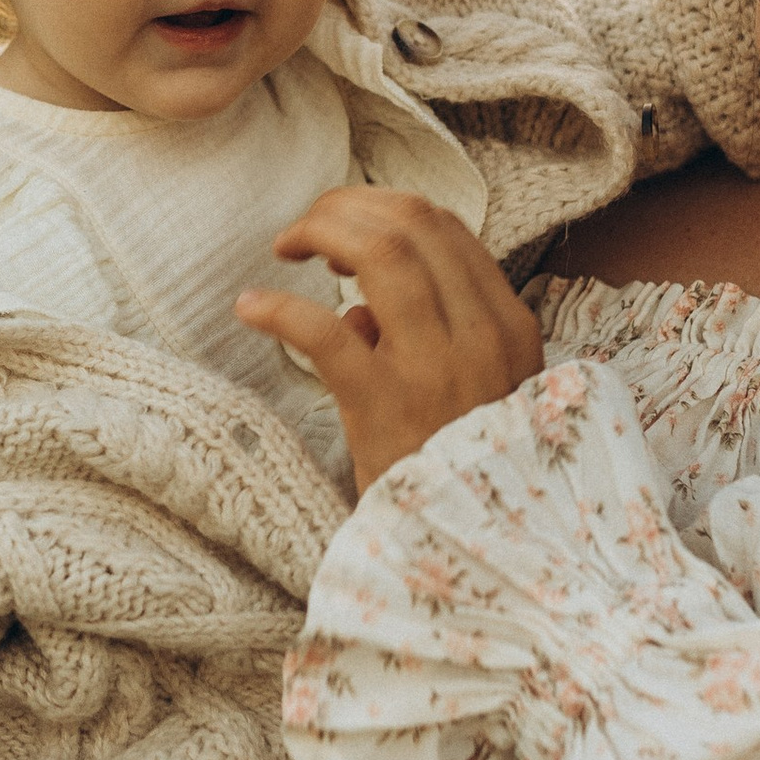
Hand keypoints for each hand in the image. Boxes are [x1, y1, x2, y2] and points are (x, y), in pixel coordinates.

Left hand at [237, 185, 543, 492]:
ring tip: (285, 248)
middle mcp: (482, 335)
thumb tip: (357, 310)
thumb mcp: (475, 393)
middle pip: (412, 224)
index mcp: (508, 326)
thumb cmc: (458, 468)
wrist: (471, 551)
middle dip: (347, 207)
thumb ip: (430, 337)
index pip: (446, 227)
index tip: (344, 228)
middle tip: (306, 232)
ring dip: (322, 231)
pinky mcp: (385, 405)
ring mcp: (436, 368)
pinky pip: (325, 333)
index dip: (384, 209)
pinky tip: (251, 307)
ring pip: (381, 253)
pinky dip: (280, 309)